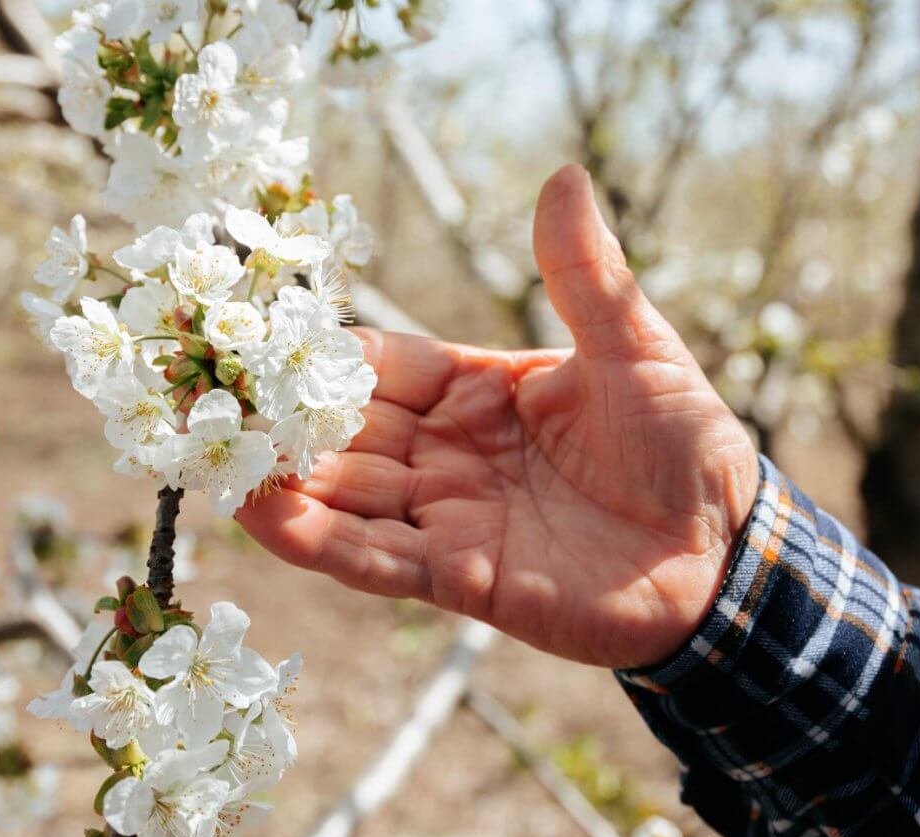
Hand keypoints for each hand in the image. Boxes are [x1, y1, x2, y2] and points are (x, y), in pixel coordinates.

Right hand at [237, 166, 758, 668]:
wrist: (724, 554)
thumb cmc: (684, 443)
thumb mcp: (636, 347)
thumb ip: (585, 277)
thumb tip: (563, 175)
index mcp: (475, 391)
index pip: (380, 365)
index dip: (321, 352)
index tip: (251, 329)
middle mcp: (445, 454)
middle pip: (345, 431)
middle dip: (276, 416)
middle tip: (196, 394)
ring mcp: (448, 517)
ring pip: (346, 494)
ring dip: (279, 476)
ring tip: (205, 452)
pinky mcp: (461, 578)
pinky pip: (378, 559)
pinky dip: (319, 542)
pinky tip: (262, 516)